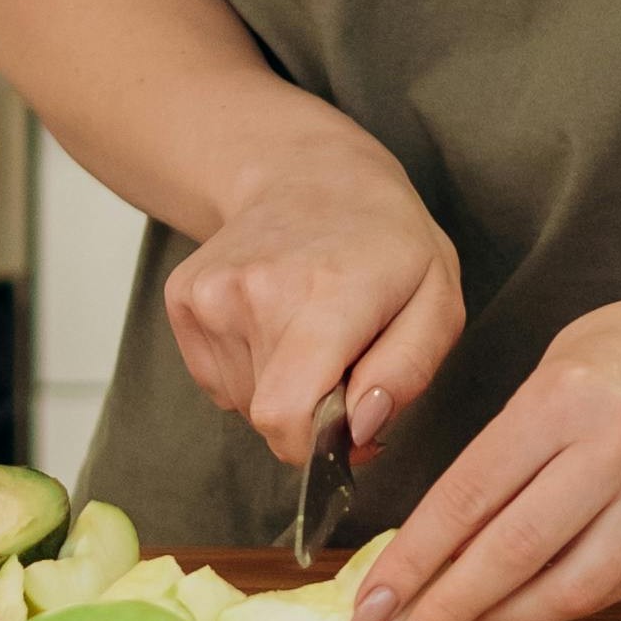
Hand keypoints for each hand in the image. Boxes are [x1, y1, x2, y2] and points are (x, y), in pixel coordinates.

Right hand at [159, 112, 462, 470]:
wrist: (310, 174)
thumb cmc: (385, 242)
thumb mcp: (438, 301)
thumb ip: (407, 372)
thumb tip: (361, 429)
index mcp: (328, 296)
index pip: (285, 416)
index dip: (314, 447)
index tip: (346, 425)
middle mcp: (255, 291)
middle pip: (267, 417)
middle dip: (309, 412)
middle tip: (341, 360)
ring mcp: (210, 293)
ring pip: (241, 402)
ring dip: (279, 387)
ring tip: (307, 330)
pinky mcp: (182, 298)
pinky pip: (217, 380)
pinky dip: (249, 369)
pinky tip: (273, 320)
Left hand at [349, 289, 620, 620]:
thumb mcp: (548, 372)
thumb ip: (500, 450)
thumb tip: (432, 540)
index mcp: (564, 399)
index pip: (470, 494)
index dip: (413, 558)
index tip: (370, 603)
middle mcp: (616, 450)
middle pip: (514, 552)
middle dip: (445, 611)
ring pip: (567, 588)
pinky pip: (608, 590)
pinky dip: (551, 612)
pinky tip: (509, 620)